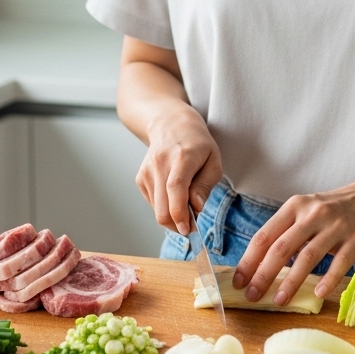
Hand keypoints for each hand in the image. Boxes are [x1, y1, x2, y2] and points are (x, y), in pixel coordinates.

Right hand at [135, 108, 222, 235]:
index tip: (187, 229)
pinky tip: (173, 194)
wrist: (170, 124)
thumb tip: (196, 208)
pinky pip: (153, 204)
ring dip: (172, 216)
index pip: (176, 187)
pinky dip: (164, 207)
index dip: (180, 212)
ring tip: (186, 203)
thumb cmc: (197, 144)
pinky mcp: (140, 178)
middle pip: (162, 207)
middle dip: (177, 224)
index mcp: (182, 157)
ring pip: (157, 210)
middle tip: (192, 225)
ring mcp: (147, 171)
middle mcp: (160, 164)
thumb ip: (205, 185)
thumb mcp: (213, 160)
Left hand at [232, 173, 354, 304]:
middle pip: (281, 247)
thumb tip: (259, 264)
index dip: (249, 260)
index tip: (238, 281)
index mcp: (295, 206)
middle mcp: (312, 214)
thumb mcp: (306, 211)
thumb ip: (286, 231)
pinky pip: (339, 263)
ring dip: (291, 282)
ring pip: (308, 257)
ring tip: (279, 300)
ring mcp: (336, 226)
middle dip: (263, 274)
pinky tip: (318, 294)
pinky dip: (328, 280)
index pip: (265, 235)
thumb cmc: (333, 209)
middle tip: (252, 295)